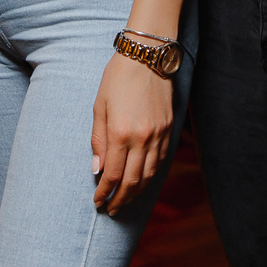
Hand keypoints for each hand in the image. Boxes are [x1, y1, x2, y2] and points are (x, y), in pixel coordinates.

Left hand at [91, 49, 174, 215]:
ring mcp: (159, 134)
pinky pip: (161, 160)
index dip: (104, 193)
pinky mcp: (169, 128)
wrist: (148, 56)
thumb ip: (98, 139)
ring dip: (137, 192)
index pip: (112, 175)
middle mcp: (142, 138)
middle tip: (111, 209)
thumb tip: (97, 169)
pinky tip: (143, 180)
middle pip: (132, 181)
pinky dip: (152, 175)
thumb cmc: (118, 78)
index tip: (98, 202)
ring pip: (149, 174)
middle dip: (120, 199)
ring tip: (126, 200)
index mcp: (120, 133)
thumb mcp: (99, 106)